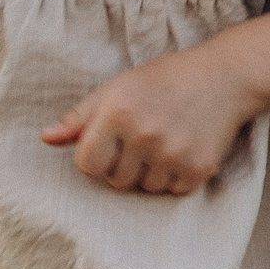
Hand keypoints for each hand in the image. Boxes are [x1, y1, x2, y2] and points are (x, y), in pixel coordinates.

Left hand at [41, 46, 264, 196]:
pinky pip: (172, 191)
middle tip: (141, 137)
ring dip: (149, 172)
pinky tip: (182, 148)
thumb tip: (45, 138)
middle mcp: (144, 135)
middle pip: (115, 181)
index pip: (87, 164)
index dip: (94, 157)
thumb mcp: (117, 88)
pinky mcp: (197, 168)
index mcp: (118, 112)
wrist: (224, 77)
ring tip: (163, 141)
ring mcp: (172, 154)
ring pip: (144, 188)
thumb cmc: (163, 80)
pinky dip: (174, 176)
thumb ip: (80, 117)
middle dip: (122, 165)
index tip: (108, 143)